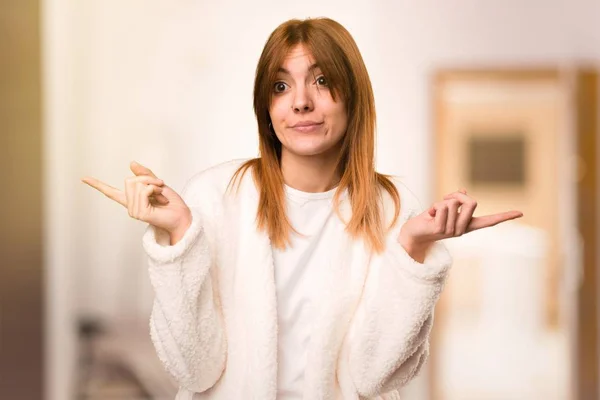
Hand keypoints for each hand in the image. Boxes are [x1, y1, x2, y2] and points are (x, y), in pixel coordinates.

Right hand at [81, 161, 191, 237]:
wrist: (182, 216)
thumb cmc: (172, 203)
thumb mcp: (157, 184)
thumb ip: (145, 174)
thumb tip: (131, 163)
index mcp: (132, 200)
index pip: (110, 192)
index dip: (97, 185)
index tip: (83, 178)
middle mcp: (130, 206)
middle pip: (129, 180)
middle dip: (147, 179)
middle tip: (160, 188)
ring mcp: (134, 211)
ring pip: (137, 184)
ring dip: (153, 184)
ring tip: (161, 195)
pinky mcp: (140, 213)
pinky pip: (144, 190)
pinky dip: (155, 189)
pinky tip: (161, 199)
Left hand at [398, 188, 522, 261]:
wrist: (413, 233)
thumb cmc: (429, 220)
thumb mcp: (444, 208)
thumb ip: (454, 201)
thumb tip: (462, 190)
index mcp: (466, 225)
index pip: (489, 221)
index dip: (504, 216)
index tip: (521, 212)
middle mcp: (462, 230)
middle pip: (471, 202)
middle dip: (457, 196)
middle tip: (443, 201)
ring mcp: (452, 231)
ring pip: (453, 202)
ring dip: (441, 202)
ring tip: (434, 213)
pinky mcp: (440, 230)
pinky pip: (441, 206)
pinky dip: (433, 206)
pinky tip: (429, 217)